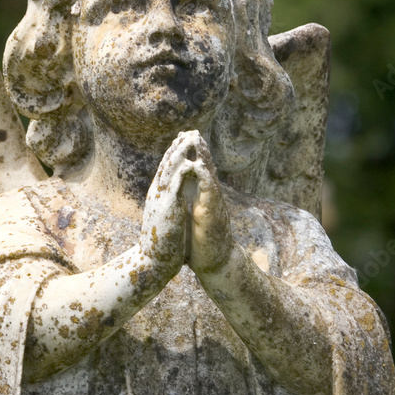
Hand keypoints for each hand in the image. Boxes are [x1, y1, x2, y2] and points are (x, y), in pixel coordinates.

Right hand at [140, 133, 196, 275]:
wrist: (152, 262)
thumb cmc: (160, 244)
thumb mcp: (163, 218)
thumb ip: (166, 206)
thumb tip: (169, 200)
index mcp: (158, 196)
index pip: (166, 169)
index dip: (174, 153)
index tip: (183, 139)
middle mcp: (157, 194)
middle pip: (167, 164)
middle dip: (178, 147)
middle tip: (189, 130)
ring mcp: (161, 199)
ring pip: (170, 170)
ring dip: (181, 152)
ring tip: (191, 137)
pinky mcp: (167, 208)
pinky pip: (175, 184)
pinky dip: (183, 171)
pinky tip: (191, 160)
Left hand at [183, 132, 234, 275]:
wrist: (215, 264)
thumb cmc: (202, 244)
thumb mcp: (191, 218)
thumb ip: (188, 205)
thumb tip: (182, 195)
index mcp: (202, 198)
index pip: (196, 170)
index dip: (189, 154)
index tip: (180, 137)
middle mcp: (210, 197)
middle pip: (205, 166)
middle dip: (198, 148)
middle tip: (190, 129)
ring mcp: (213, 204)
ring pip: (209, 174)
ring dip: (203, 156)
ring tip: (196, 138)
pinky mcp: (212, 214)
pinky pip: (209, 192)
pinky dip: (204, 177)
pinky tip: (198, 165)